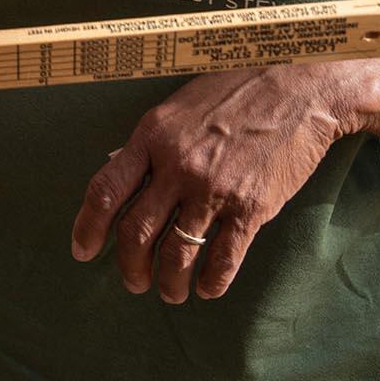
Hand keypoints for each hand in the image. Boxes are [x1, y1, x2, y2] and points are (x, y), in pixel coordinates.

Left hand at [69, 65, 357, 302]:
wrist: (297, 87)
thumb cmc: (234, 91)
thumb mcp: (177, 107)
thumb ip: (151, 144)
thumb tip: (125, 175)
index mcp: (151, 137)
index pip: (106, 190)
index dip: (88, 227)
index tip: (82, 251)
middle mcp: (177, 166)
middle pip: (137, 231)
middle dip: (130, 266)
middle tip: (133, 283)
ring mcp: (213, 189)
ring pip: (177, 252)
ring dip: (169, 282)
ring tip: (169, 293)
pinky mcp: (251, 208)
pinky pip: (224, 258)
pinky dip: (212, 281)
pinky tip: (207, 289)